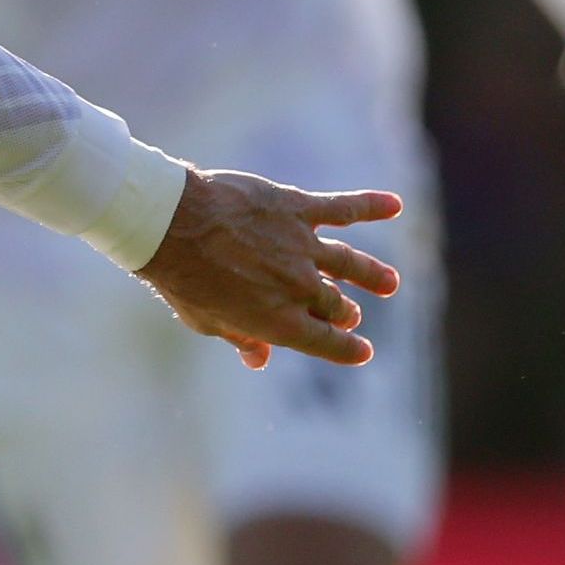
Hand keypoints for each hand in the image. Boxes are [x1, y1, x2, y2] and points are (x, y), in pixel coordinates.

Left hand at [137, 170, 403, 368]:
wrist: (170, 225)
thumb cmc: (181, 277)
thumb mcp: (206, 321)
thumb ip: (240, 338)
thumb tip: (260, 360)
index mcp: (278, 322)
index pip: (326, 342)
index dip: (347, 349)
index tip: (363, 351)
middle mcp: (299, 288)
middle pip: (336, 304)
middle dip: (347, 312)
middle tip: (352, 313)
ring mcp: (302, 247)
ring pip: (350, 264)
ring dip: (372, 274)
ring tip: (389, 283)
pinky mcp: (298, 210)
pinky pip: (343, 209)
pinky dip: (371, 205)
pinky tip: (394, 205)